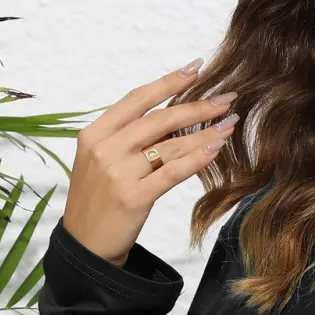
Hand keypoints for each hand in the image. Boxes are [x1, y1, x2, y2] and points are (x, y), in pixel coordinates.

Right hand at [61, 59, 239, 266]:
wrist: (85, 245)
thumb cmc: (97, 201)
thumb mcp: (100, 161)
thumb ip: (127, 138)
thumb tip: (171, 116)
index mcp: (94, 134)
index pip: (137, 99)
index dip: (168, 82)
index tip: (195, 68)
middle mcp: (105, 149)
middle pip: (159, 119)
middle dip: (197, 105)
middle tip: (226, 99)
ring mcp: (118, 172)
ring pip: (170, 145)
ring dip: (205, 132)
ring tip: (229, 124)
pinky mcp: (134, 197)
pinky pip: (173, 172)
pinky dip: (196, 159)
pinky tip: (215, 149)